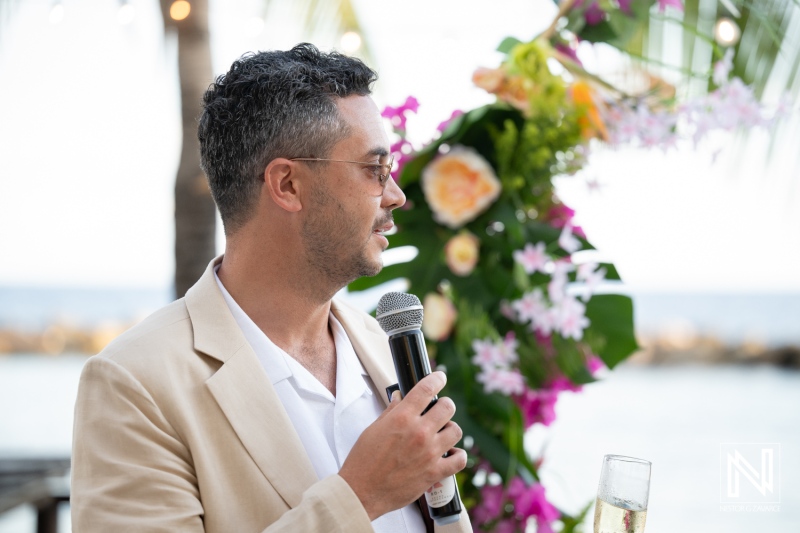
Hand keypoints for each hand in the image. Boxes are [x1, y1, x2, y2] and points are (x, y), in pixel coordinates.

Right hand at [339, 371, 466, 520]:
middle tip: (438, 410)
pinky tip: (451, 453)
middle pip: (447, 406)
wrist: (362, 491)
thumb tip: (399, 398)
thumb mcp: (373, 429)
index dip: (437, 379)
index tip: (440, 377)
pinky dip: (458, 455)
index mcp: (402, 418)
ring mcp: (429, 453)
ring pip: (456, 430)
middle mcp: (419, 432)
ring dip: (450, 429)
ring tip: (442, 433)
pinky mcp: (434, 472)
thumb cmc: (363, 461)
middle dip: (444, 405)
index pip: (426, 388)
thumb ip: (391, 412)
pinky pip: (459, 459)